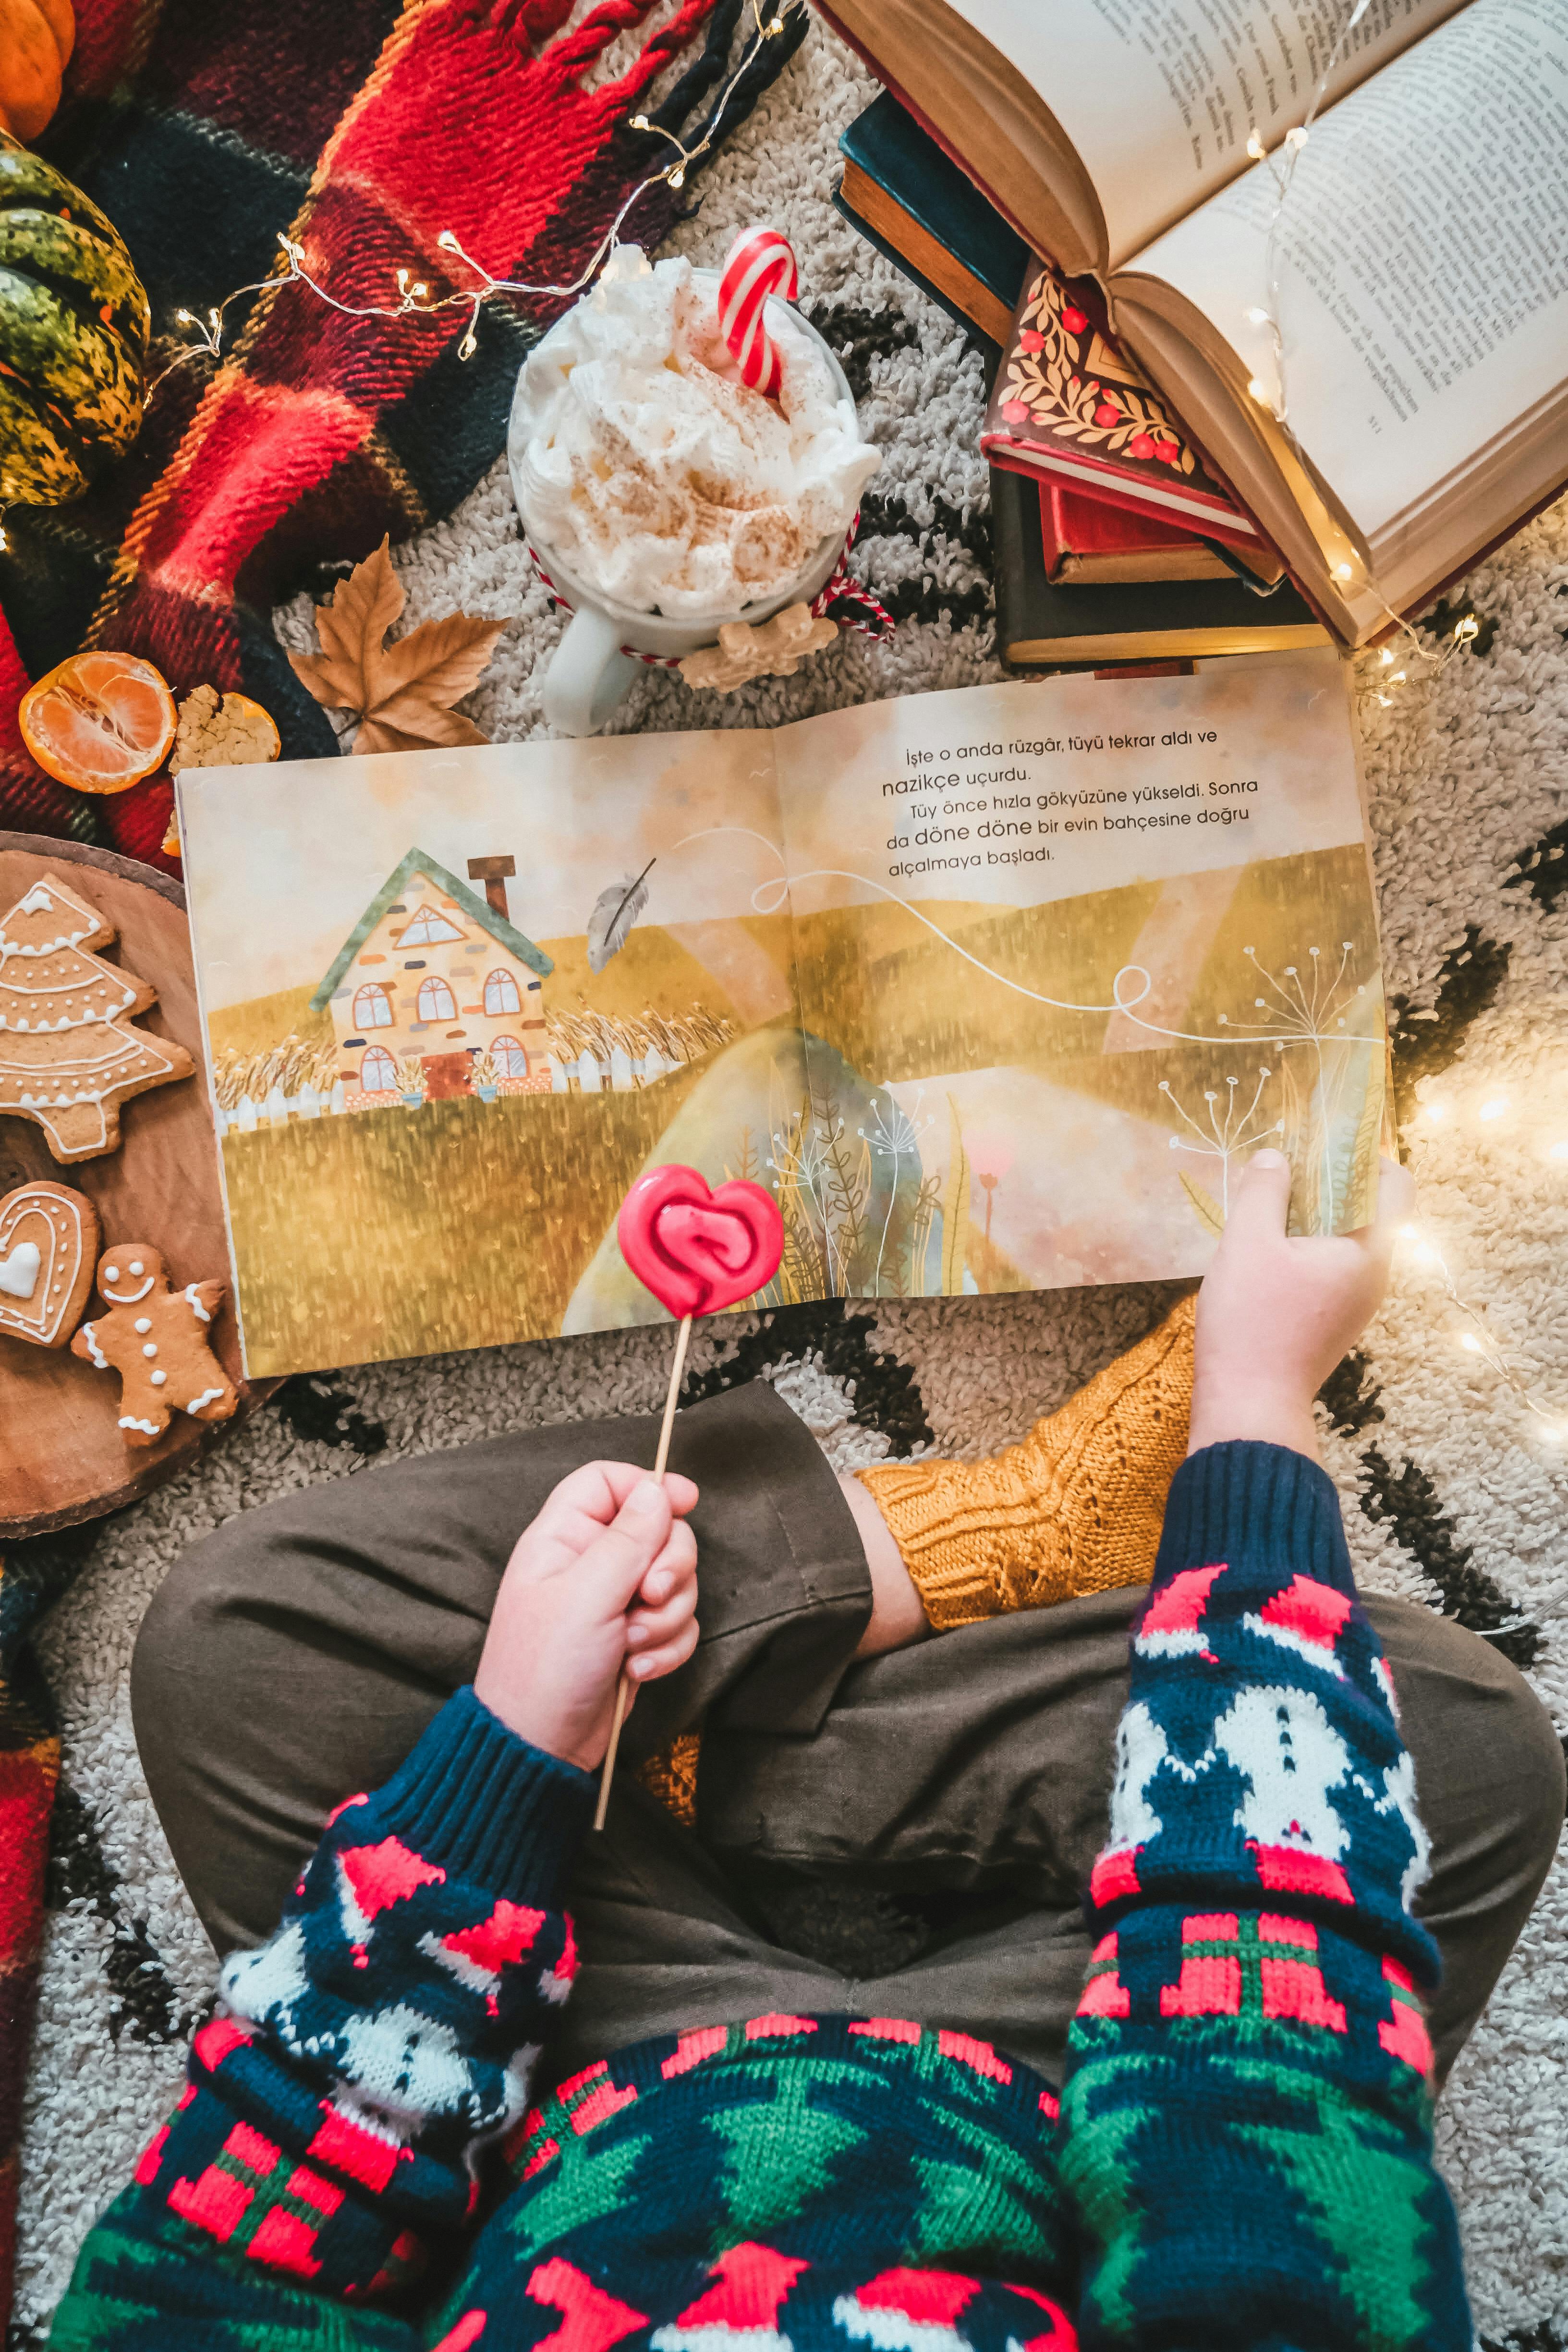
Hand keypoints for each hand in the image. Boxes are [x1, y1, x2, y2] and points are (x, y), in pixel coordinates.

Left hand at [473, 1462, 698, 1770]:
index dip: (649, 1485)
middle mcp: (591, 1563)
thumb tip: (658, 1490)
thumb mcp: (587, 1594)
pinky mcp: (636, 1637)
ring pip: (676, 1580)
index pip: (609, 1482)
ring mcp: (615, 1601)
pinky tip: (636, 1669)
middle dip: (669, 1565)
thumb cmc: (543, 1669)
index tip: (686, 1501)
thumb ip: (628, 1538)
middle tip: (650, 1595)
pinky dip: (667, 1646)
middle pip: (658, 1530)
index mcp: (564, 1538)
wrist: (540, 1744)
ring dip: (665, 1617)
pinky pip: (678, 1623)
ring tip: (631, 1644)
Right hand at [1188, 1148, 1413, 1460]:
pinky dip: (1308, 1245)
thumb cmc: (1252, 1322)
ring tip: (1270, 1205)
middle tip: (1286, 1167)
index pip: (1397, 1186)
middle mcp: (1373, 1277)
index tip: (1325, 1142)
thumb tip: (1275, 1157)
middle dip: (1332, 1181)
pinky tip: (1266, 1247)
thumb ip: (1263, 1191)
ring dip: (1315, 1215)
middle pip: (1371, 1210)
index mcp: (1368, 1253)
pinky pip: (1332, 1266)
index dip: (1368, 1154)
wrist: (1248, 1406)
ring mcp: (1355, 1303)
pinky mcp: (1332, 1320)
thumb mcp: (1247, 1243)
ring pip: (1348, 1240)